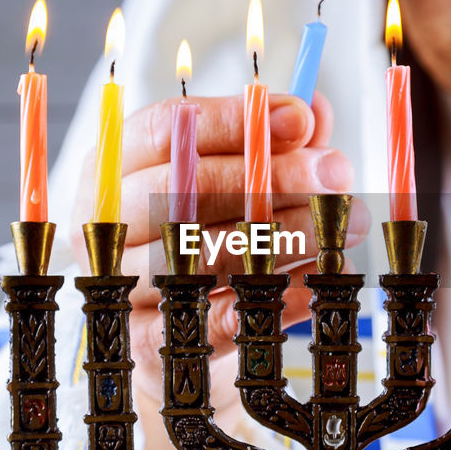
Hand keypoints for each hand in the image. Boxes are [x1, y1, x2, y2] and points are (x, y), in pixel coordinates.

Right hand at [107, 92, 367, 449]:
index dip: (235, 120)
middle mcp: (109, 220)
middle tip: (337, 174)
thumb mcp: (240, 176)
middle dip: (270, 178)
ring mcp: (119, 283)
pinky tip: (314, 285)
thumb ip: (274, 140)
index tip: (300, 121)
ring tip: (342, 228)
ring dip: (281, 239)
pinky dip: (267, 301)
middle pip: (183, 190)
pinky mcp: (147, 340)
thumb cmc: (211, 233)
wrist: (181, 336)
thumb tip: (314, 109)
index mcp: (118, 163)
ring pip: (198, 255)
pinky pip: (208, 320)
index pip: (167, 128)